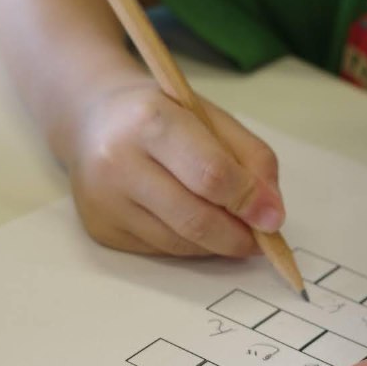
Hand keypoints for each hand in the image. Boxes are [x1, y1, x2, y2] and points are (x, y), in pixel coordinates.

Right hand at [68, 79, 283, 256]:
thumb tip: (270, 215)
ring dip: (217, 243)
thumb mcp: (211, 116)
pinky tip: (190, 221)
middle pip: (194, 218)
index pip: (210, 174)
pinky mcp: (100, 228)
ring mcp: (104, 200)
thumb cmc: (162, 115)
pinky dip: (189, 244)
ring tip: (231, 227)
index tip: (273, 218)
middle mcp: (118, 161)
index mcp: (151, 120)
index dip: (248, 201)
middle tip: (261, 239)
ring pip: (180, 242)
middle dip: (238, 236)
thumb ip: (251, 158)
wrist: (93, 119)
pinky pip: (161, 250)